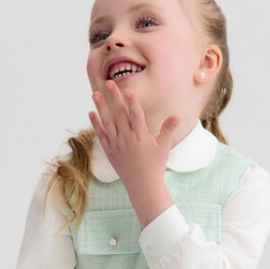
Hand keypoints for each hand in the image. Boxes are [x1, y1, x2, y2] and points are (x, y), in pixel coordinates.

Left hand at [89, 82, 177, 226]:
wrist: (143, 186)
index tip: (127, 89)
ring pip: (107, 122)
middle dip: (114, 97)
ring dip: (101, 107)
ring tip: (95, 94)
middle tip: (109, 83)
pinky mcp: (110, 152)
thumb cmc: (155, 166)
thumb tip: (177, 115)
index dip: (131, 101)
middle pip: (119, 114)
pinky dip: (96, 124)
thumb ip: (168, 129)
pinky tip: (92, 113)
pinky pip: (101, 135)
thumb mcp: (164, 147)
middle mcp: (127, 139)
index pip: (135, 114)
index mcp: (141, 136)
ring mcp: (117, 145)